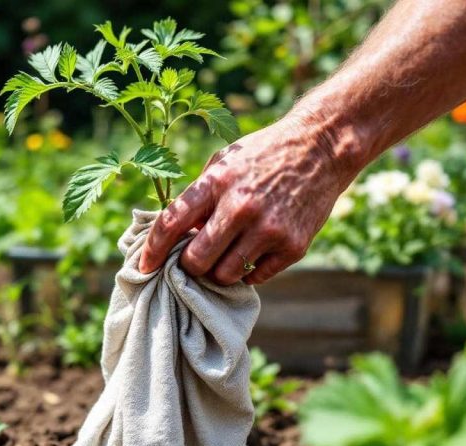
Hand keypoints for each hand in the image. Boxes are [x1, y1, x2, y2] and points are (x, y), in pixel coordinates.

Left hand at [139, 116, 352, 284]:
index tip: (143, 268)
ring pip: (224, 276)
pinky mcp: (293, 246)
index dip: (151, 252)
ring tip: (224, 257)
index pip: (170, 224)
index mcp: (216, 183)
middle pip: (196, 261)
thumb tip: (178, 236)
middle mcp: (240, 207)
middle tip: (194, 260)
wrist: (321, 147)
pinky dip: (248, 273)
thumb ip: (198, 197)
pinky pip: (256, 278)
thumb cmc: (262, 155)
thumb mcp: (223, 163)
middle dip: (189, 266)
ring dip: (218, 272)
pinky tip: (251, 255)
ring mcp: (268, 229)